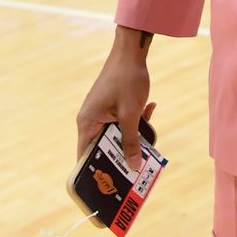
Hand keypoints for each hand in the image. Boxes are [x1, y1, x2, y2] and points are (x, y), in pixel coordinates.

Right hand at [76, 28, 155, 170]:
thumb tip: (133, 167)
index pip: (85, 156)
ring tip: (150, 138)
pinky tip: (151, 109)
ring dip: (133, 135)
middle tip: (138, 167)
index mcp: (87, 123)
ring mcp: (101, 111)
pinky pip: (122, 120)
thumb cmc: (127, 80)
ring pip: (117, 134)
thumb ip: (132, 142)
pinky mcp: (112, 104)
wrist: (131, 50)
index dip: (95, 172)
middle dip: (122, 154)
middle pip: (104, 146)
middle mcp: (90, 119)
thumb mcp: (131, 114)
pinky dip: (136, 120)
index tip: (108, 187)